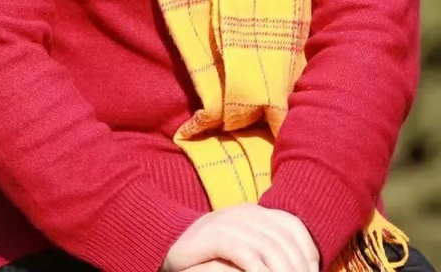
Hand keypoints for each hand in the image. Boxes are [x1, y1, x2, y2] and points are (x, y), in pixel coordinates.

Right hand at [161, 204, 319, 271]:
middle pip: (283, 240)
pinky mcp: (213, 236)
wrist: (170, 241)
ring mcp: (229, 222)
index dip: (308, 251)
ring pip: (268, 248)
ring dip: (283, 271)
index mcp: (256, 211)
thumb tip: (302, 265)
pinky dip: (259, 271)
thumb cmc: (212, 252)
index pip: (293, 226)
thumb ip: (267, 250)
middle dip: (298, 267)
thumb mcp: (245, 247)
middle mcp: (245, 212)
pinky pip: (244, 253)